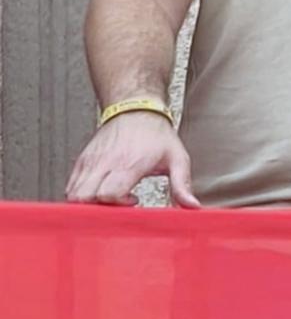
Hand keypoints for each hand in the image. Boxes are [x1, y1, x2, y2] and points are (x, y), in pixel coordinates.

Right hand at [64, 111, 195, 206]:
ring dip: (88, 205)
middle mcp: (105, 163)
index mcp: (128, 164)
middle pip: (85, 197)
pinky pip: (71, 185)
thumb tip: (192, 206)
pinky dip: (80, 195)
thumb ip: (183, 185)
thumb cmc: (156, 134)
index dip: (118, 205)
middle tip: (118, 207)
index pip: (109, 194)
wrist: (135, 108)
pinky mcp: (83, 160)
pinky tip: (100, 194)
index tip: (133, 202)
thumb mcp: (177, 159)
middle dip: (99, 210)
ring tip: (109, 201)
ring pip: (73, 193)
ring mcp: (91, 161)